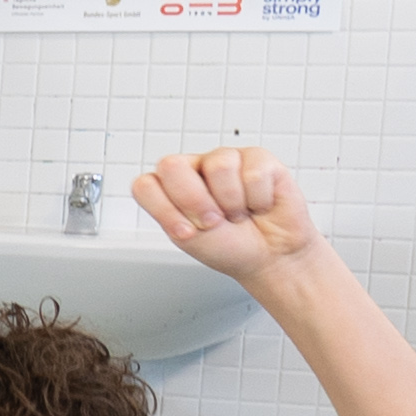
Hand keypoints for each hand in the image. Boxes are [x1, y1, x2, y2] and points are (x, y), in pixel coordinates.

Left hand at [130, 145, 320, 281]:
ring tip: (239, 213)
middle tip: (214, 220)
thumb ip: (166, 211)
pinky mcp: (258, 158)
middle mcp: (196, 167)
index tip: (187, 231)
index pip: (146, 184)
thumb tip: (165, 187)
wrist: (269, 257)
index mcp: (171, 186)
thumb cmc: (229, 246)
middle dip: (195, 203)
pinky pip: (254, 173)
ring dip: (232, 202)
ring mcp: (226, 159)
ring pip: (219, 166)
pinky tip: (259, 205)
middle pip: (172, 165)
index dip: (166, 212)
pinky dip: (258, 200)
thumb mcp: (187, 238)